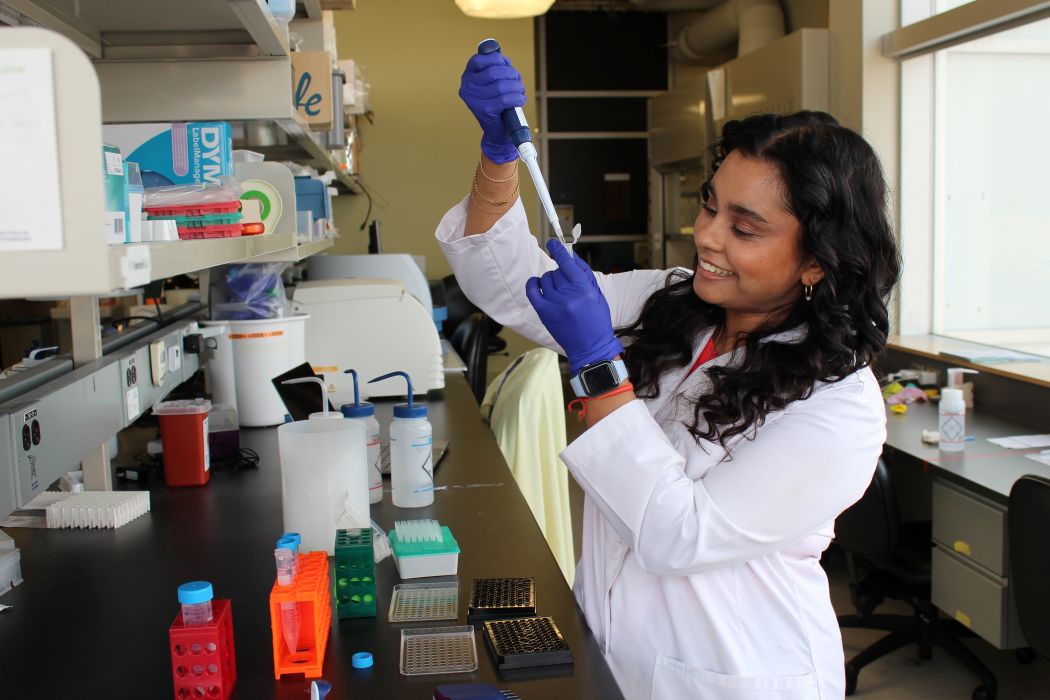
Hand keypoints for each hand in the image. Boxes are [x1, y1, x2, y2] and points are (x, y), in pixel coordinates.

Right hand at [459, 50, 524, 163]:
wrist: (497, 130)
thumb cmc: (497, 103)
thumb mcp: (494, 82)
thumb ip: (496, 67)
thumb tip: (503, 58)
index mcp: (467, 77)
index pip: (479, 59)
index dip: (496, 59)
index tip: (506, 65)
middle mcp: (467, 88)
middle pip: (493, 72)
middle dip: (511, 74)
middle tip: (517, 80)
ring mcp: (474, 100)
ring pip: (502, 85)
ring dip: (517, 87)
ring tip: (520, 91)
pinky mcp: (484, 111)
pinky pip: (505, 99)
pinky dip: (517, 97)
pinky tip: (521, 99)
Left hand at [525, 239, 623, 374]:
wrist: (591, 346)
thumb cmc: (596, 319)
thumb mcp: (596, 293)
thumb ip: (583, 272)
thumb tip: (569, 254)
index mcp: (584, 288)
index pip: (567, 263)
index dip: (558, 250)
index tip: (552, 243)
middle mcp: (569, 295)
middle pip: (557, 271)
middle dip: (562, 275)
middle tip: (568, 287)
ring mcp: (554, 304)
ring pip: (546, 279)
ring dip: (551, 282)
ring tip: (559, 293)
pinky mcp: (544, 312)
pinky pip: (532, 290)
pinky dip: (534, 284)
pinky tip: (538, 285)